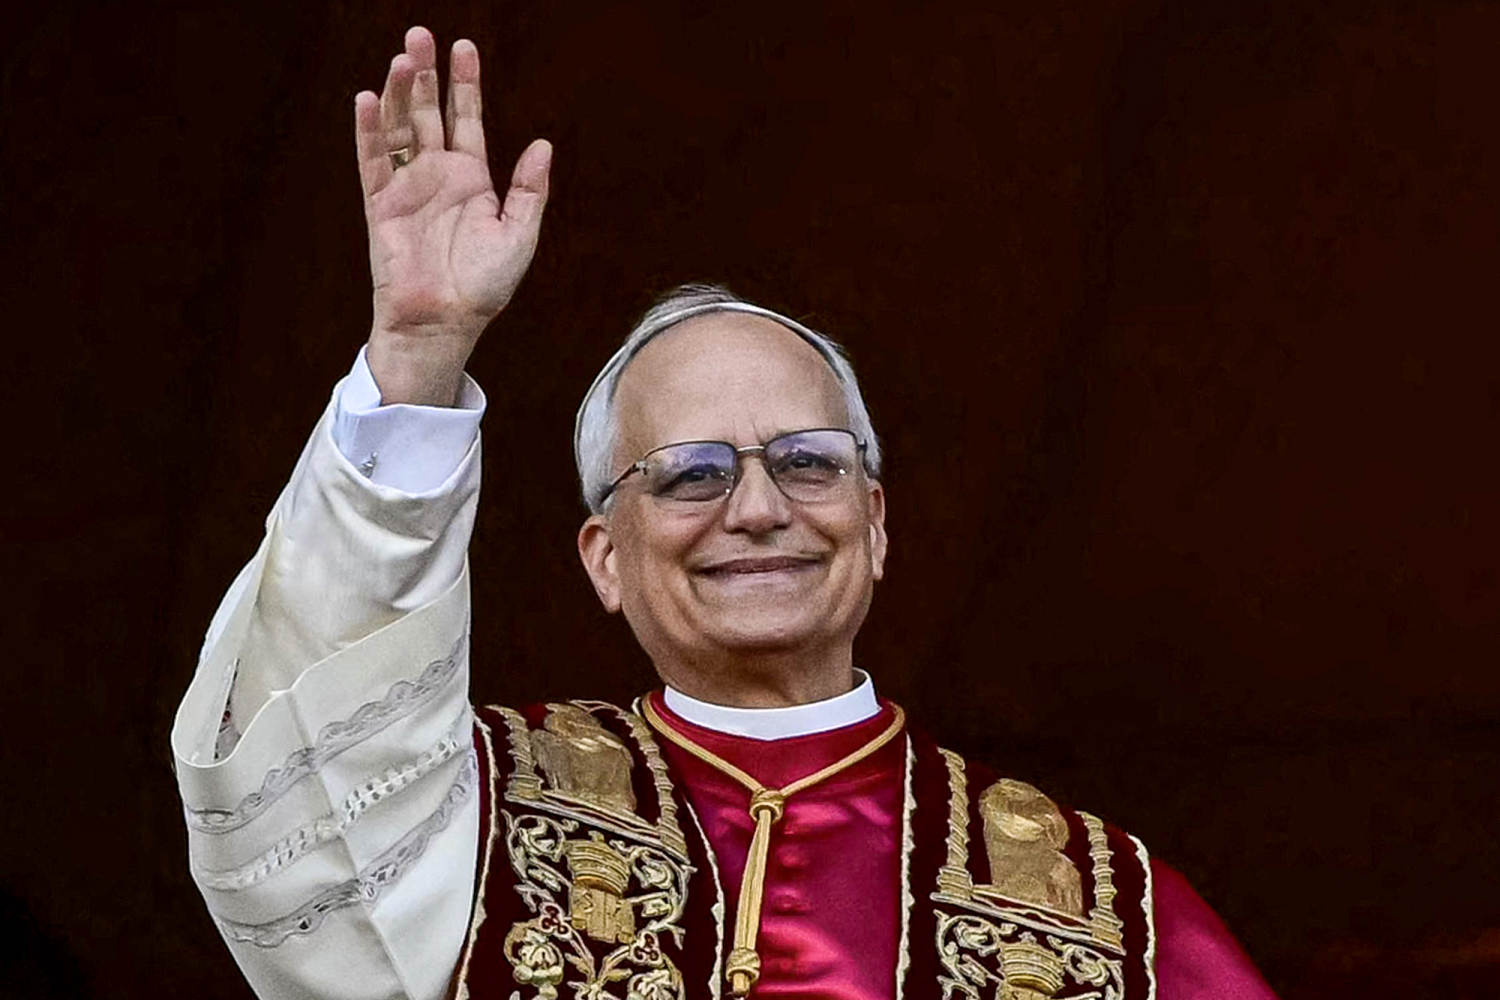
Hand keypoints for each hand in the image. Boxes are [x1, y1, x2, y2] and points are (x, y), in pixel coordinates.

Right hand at [355, 26, 550, 404]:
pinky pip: (372, 160)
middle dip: (425, 74)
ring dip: (397, 92)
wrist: (444, 322)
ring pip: (399, 128)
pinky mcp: (380, 205)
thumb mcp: (520, 235)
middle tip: (421, 35)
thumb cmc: (483, 287)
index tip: (463, 46)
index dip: (464, 83)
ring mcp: (406, 188)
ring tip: (401, 57)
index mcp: (472, 179)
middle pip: (428, 112)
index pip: (466, 119)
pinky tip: (367, 99)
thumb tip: (541, 144)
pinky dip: (368, 130)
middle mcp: (437, 176)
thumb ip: (530, 190)